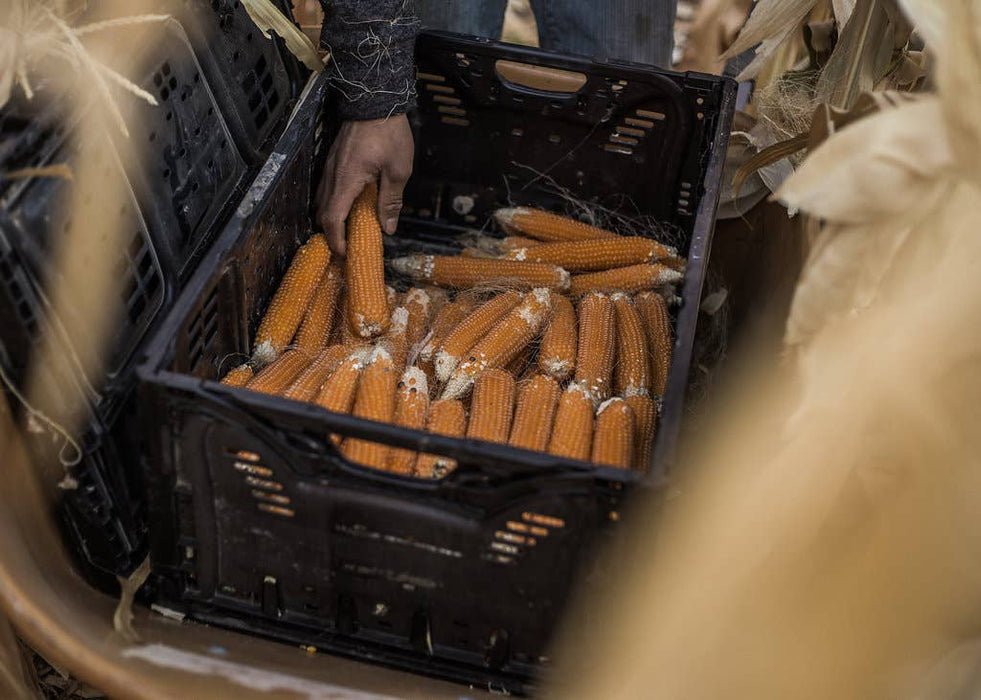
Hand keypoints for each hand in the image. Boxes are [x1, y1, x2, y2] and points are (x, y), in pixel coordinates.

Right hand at [315, 115, 413, 255]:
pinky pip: (328, 189)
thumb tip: (388, 228)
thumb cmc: (389, 132)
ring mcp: (330, 167)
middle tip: (348, 249)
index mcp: (346, 181)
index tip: (344, 255)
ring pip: (323, 201)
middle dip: (333, 235)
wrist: (375, 99)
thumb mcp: (398, 170)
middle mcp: (331, 176)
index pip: (332, 219)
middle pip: (323, 214)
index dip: (336, 241)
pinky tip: (350, 208)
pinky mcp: (333, 160)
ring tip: (349, 233)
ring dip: (333, 220)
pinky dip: (334, 205)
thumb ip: (391, 200)